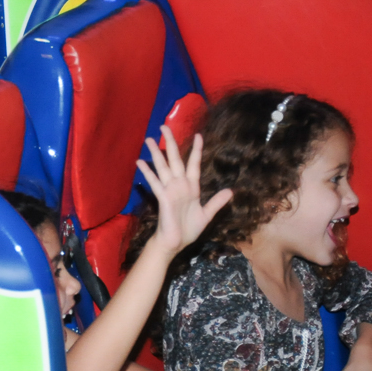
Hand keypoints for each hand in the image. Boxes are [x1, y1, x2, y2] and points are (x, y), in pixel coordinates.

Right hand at [136, 127, 231, 254]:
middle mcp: (180, 185)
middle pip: (175, 159)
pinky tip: (140, 162)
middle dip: (170, 143)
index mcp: (192, 187)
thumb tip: (231, 191)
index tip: (198, 136)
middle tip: (164, 127)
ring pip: (163, 167)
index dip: (196, 150)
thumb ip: (217, 202)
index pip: (194, 164)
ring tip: (149, 139)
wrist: (176, 243)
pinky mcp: (162, 197)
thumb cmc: (189, 229)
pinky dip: (148, 172)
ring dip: (156, 153)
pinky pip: (155, 182)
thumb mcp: (206, 214)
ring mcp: (170, 190)